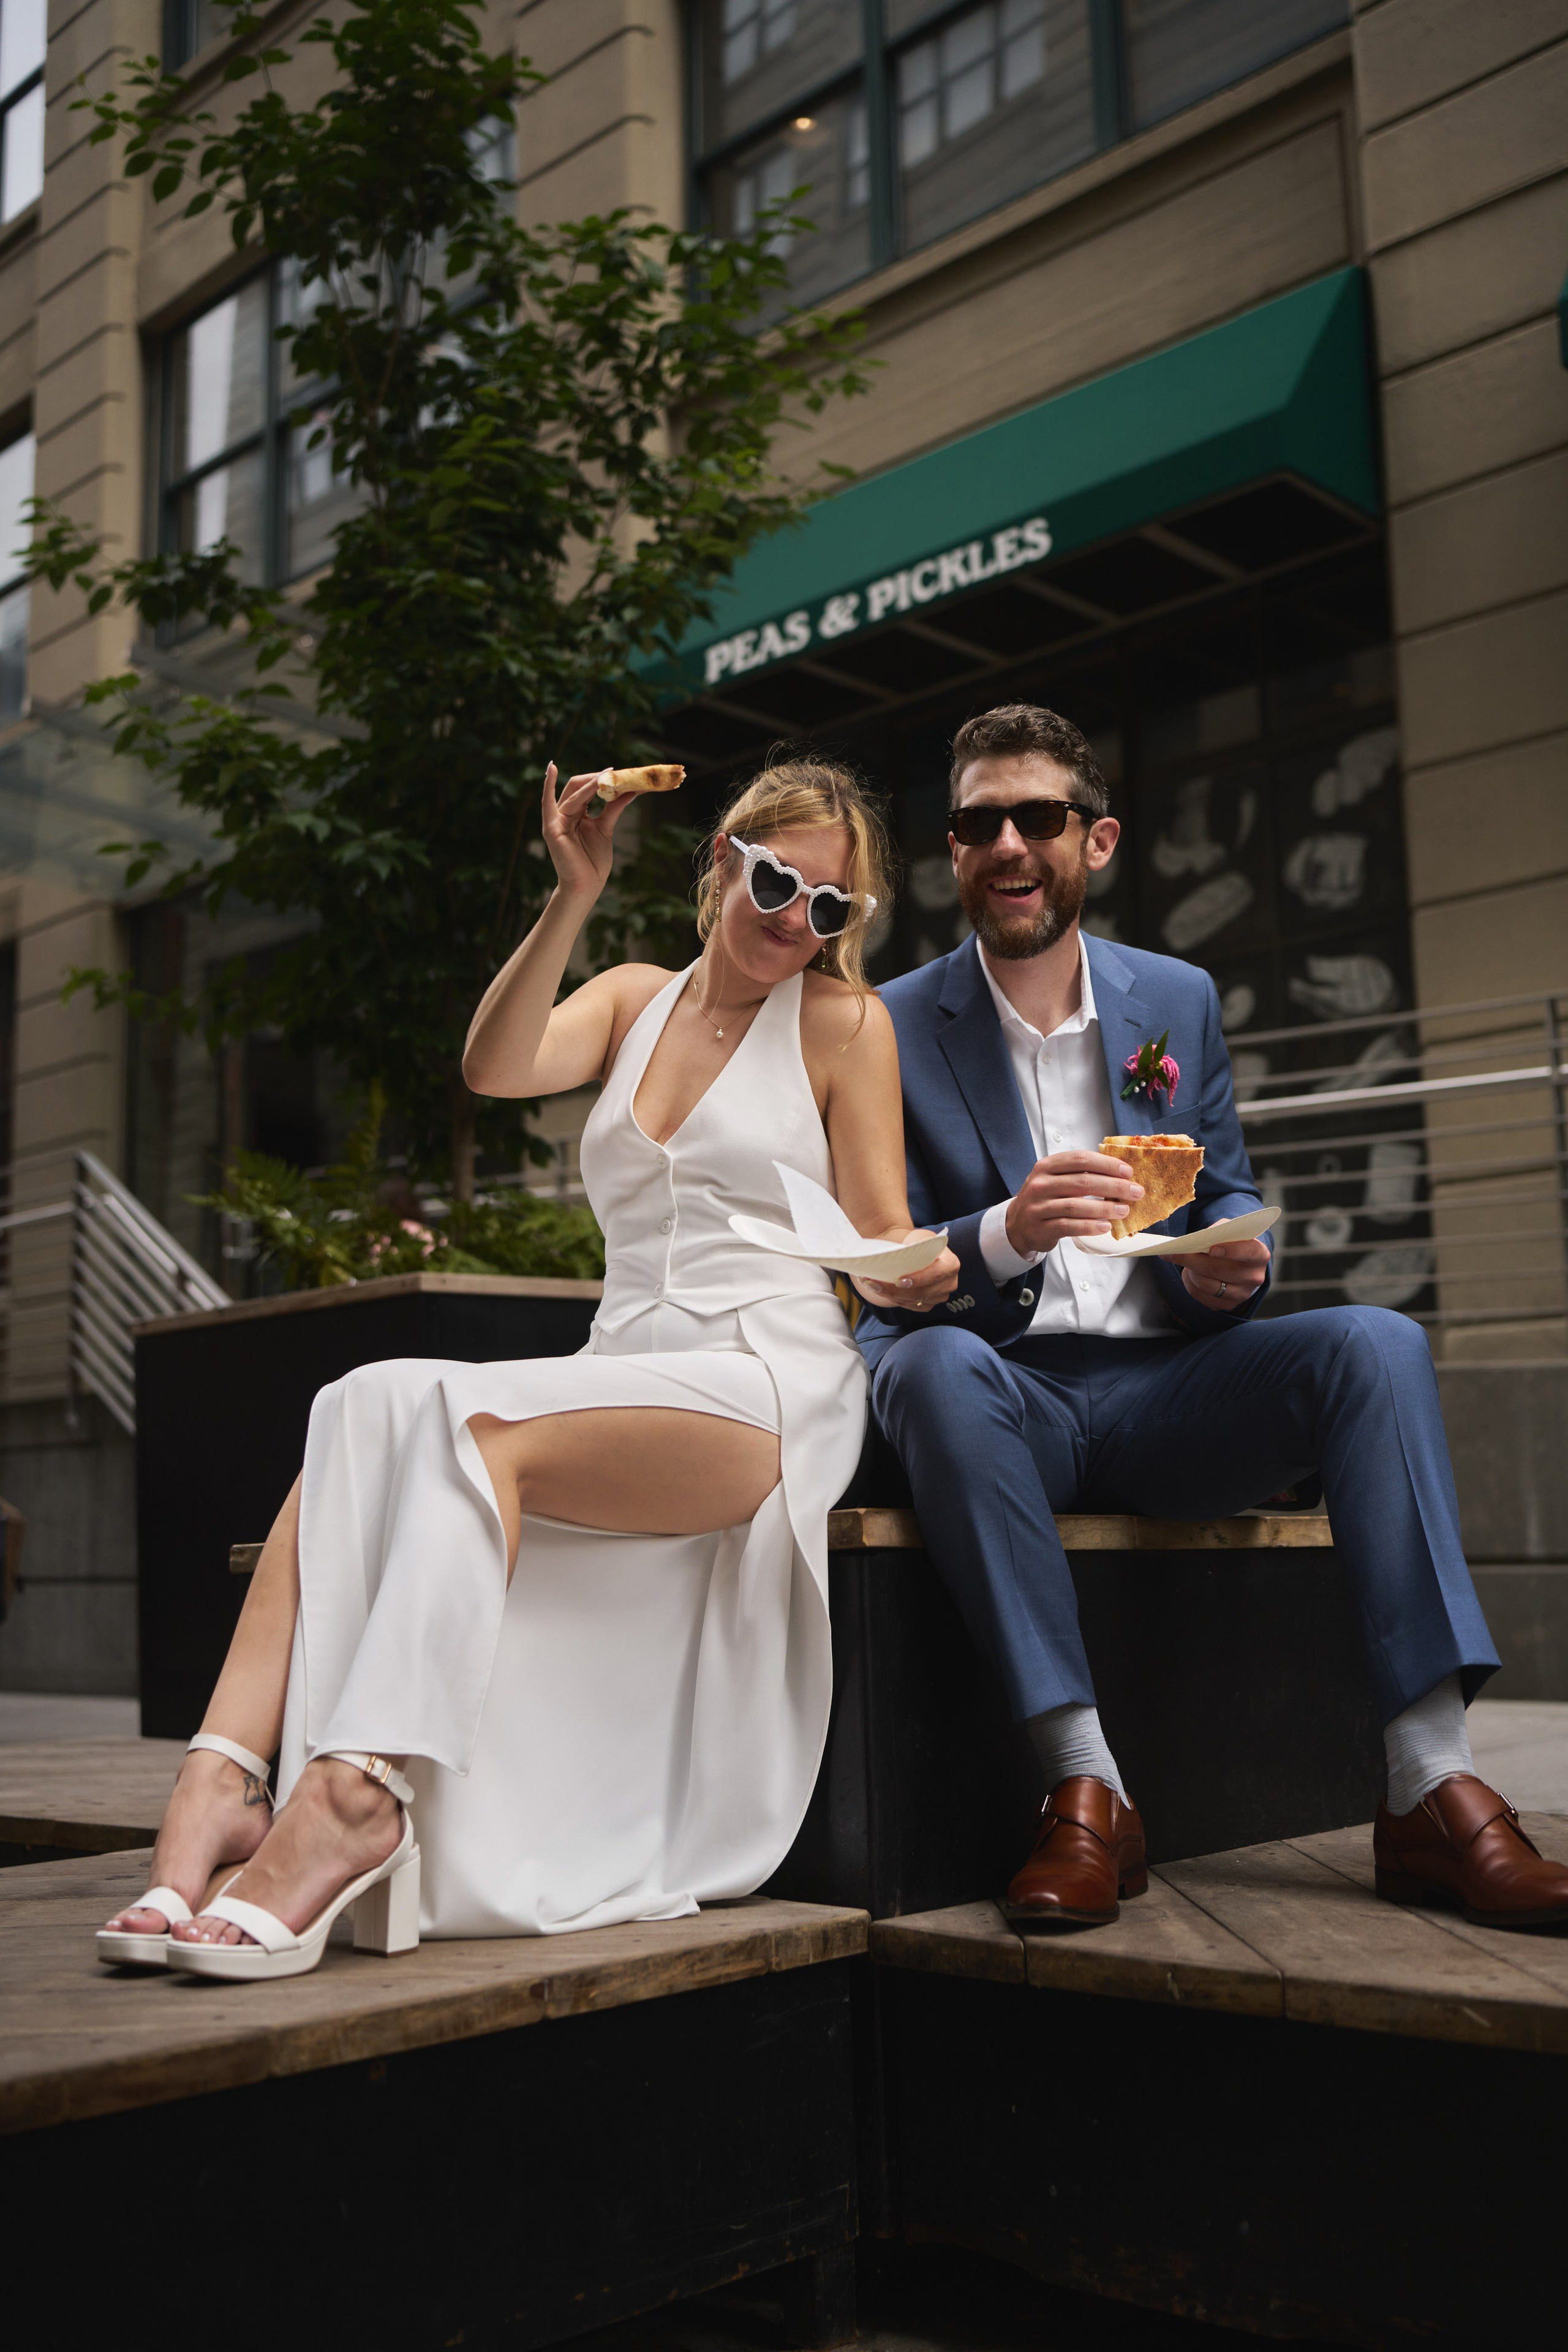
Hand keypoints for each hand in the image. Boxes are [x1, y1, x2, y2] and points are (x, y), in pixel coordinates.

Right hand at [540, 762, 633, 902]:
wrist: (587, 885)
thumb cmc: (594, 862)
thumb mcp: (606, 829)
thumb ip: (613, 809)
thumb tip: (629, 791)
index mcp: (576, 814)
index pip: (585, 789)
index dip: (600, 780)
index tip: (617, 772)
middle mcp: (564, 814)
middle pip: (577, 786)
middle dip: (596, 778)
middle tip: (613, 772)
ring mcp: (556, 820)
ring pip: (573, 793)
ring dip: (591, 784)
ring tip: (608, 776)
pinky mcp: (552, 828)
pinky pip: (547, 803)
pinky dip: (548, 785)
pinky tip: (552, 768)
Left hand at [855, 1240, 960, 1314]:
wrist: (919, 1254)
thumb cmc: (918, 1243)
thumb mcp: (918, 1237)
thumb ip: (914, 1244)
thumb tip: (900, 1253)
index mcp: (951, 1263)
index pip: (936, 1274)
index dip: (919, 1279)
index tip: (899, 1280)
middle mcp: (949, 1283)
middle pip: (921, 1292)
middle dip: (895, 1290)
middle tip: (872, 1283)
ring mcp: (940, 1296)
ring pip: (913, 1301)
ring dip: (890, 1295)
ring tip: (870, 1285)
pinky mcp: (929, 1304)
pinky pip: (910, 1306)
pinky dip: (894, 1299)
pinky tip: (880, 1291)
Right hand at [1005, 1152, 1143, 1256]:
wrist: (1018, 1225)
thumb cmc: (1045, 1199)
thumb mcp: (1056, 1179)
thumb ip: (1080, 1173)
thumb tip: (1120, 1173)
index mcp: (1047, 1166)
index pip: (1080, 1159)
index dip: (1106, 1164)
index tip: (1128, 1172)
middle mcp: (1041, 1184)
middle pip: (1083, 1182)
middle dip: (1114, 1186)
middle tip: (1135, 1192)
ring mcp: (1039, 1207)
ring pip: (1077, 1205)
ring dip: (1104, 1208)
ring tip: (1124, 1210)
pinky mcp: (1041, 1228)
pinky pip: (1069, 1226)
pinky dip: (1090, 1226)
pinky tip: (1106, 1226)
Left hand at [1181, 1237, 1269, 1310]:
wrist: (1238, 1263)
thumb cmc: (1232, 1242)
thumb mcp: (1229, 1231)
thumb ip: (1217, 1232)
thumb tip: (1194, 1241)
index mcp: (1259, 1255)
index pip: (1247, 1252)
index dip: (1230, 1250)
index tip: (1212, 1249)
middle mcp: (1254, 1277)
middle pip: (1218, 1269)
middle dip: (1193, 1259)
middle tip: (1176, 1251)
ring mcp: (1242, 1294)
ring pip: (1206, 1284)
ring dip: (1190, 1271)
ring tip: (1185, 1261)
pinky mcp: (1228, 1305)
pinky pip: (1200, 1295)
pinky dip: (1190, 1283)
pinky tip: (1190, 1273)